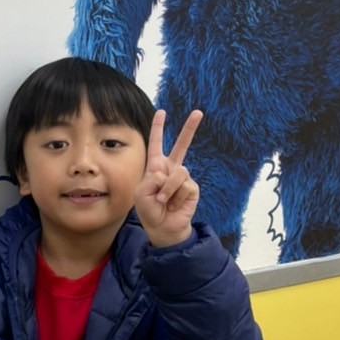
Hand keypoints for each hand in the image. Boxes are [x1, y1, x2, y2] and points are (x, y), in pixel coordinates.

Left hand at [134, 109, 201, 246]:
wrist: (163, 228)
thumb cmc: (149, 210)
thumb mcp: (141, 194)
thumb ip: (150, 180)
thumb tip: (166, 173)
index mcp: (155, 166)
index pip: (156, 144)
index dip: (158, 128)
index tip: (161, 112)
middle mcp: (170, 169)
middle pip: (181, 145)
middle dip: (189, 128)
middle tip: (198, 112)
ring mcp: (183, 178)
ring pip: (178, 173)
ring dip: (168, 189)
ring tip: (163, 201)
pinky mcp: (192, 188)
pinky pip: (184, 186)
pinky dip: (175, 197)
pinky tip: (174, 205)